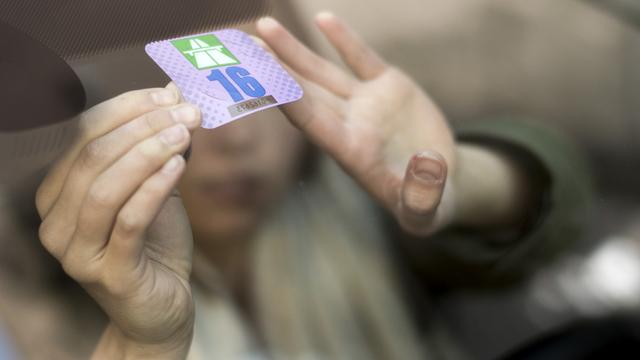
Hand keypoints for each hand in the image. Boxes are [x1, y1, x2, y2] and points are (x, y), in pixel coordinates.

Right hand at [35, 84, 200, 358]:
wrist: (162, 307)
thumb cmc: (156, 245)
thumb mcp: (159, 187)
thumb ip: (161, 145)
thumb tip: (175, 93)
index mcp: (59, 193)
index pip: (84, 134)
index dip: (128, 108)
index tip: (171, 95)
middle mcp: (56, 221)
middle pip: (93, 155)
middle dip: (144, 126)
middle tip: (187, 113)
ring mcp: (76, 251)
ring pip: (105, 186)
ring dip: (148, 153)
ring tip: (185, 134)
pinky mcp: (106, 274)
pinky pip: (128, 220)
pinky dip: (154, 187)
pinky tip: (180, 165)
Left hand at [257, 13, 456, 235]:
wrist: (438, 179)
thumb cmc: (425, 202)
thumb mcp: (425, 208)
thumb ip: (423, 194)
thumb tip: (429, 166)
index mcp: (352, 153)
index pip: (312, 122)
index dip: (288, 99)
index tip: (261, 77)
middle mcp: (351, 124)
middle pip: (306, 92)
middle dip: (276, 69)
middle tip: (245, 44)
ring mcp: (367, 104)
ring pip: (322, 73)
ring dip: (293, 51)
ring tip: (265, 25)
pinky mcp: (388, 87)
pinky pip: (361, 59)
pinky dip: (343, 40)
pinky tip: (322, 19)